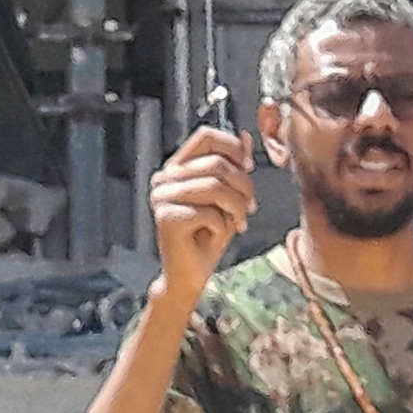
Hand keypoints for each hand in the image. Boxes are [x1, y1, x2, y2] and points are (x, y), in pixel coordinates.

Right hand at [145, 121, 254, 293]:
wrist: (190, 276)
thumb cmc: (208, 236)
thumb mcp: (228, 197)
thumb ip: (233, 167)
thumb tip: (246, 137)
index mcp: (177, 168)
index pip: (205, 137)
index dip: (233, 147)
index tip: (249, 166)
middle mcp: (164, 178)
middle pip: (216, 164)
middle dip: (243, 186)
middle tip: (250, 207)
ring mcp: (162, 197)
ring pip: (215, 186)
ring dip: (236, 207)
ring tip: (239, 222)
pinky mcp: (166, 218)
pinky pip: (209, 212)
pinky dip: (222, 225)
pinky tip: (218, 235)